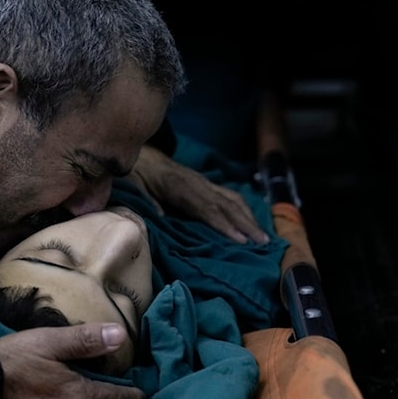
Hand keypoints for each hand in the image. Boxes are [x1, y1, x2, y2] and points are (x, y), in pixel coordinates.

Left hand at [126, 144, 269, 244]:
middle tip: (262, 242)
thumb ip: (146, 200)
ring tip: (263, 237)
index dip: (224, 224)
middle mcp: (197, 183)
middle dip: (246, 224)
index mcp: (178, 186)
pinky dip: (244, 209)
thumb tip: (159, 216)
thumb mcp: (134, 185)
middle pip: (226, 204)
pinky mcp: (206, 184)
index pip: (206, 208)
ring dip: (250, 217)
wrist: (142, 156)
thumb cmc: (137, 174)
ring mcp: (204, 182)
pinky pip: (230, 195)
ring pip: (232, 199)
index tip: (240, 240)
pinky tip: (252, 221)